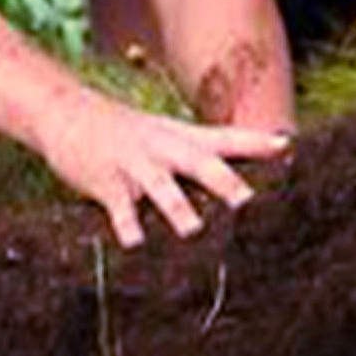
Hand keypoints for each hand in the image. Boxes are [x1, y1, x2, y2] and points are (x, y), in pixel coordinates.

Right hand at [29, 89, 287, 247]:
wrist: (68, 112)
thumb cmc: (128, 133)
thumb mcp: (166, 136)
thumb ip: (200, 158)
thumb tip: (243, 187)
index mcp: (183, 138)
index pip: (227, 138)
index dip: (257, 143)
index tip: (287, 148)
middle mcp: (164, 149)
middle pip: (200, 163)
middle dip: (225, 183)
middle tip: (250, 203)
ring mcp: (135, 164)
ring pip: (161, 187)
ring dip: (177, 208)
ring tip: (193, 230)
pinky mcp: (106, 182)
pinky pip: (119, 206)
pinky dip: (127, 225)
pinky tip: (135, 243)